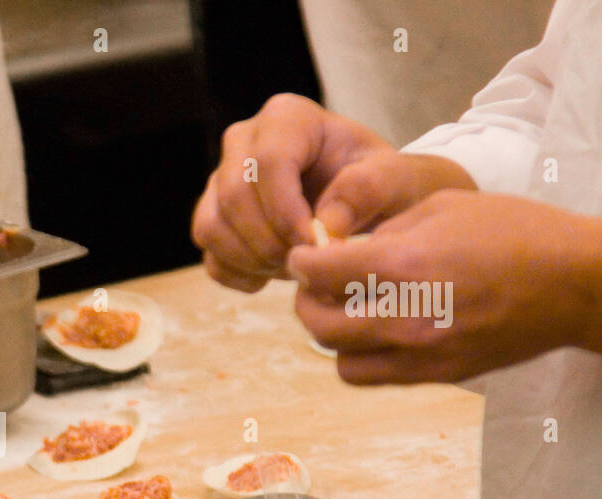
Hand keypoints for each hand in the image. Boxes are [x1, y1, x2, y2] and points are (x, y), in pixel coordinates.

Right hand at [191, 93, 475, 291]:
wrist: (365, 202)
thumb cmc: (380, 184)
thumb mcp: (394, 179)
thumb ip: (370, 190)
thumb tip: (325, 225)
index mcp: (287, 118)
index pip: (267, 162)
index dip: (285, 212)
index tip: (316, 246)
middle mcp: (243, 142)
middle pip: (232, 196)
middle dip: (268, 242)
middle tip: (306, 264)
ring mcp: (220, 180)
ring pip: (211, 227)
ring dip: (251, 261)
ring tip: (293, 269)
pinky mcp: (212, 217)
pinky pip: (209, 254)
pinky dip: (238, 275)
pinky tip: (273, 277)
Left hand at [286, 190, 601, 383]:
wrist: (573, 284)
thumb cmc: (515, 233)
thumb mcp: (442, 208)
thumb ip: (384, 232)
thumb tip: (341, 249)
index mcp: (406, 266)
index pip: (321, 272)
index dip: (301, 261)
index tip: (301, 256)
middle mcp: (406, 317)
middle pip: (318, 322)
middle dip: (306, 300)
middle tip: (313, 285)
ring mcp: (421, 353)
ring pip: (339, 360)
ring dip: (332, 335)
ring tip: (345, 311)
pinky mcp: (437, 374)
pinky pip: (373, 376)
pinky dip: (362, 357)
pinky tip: (375, 332)